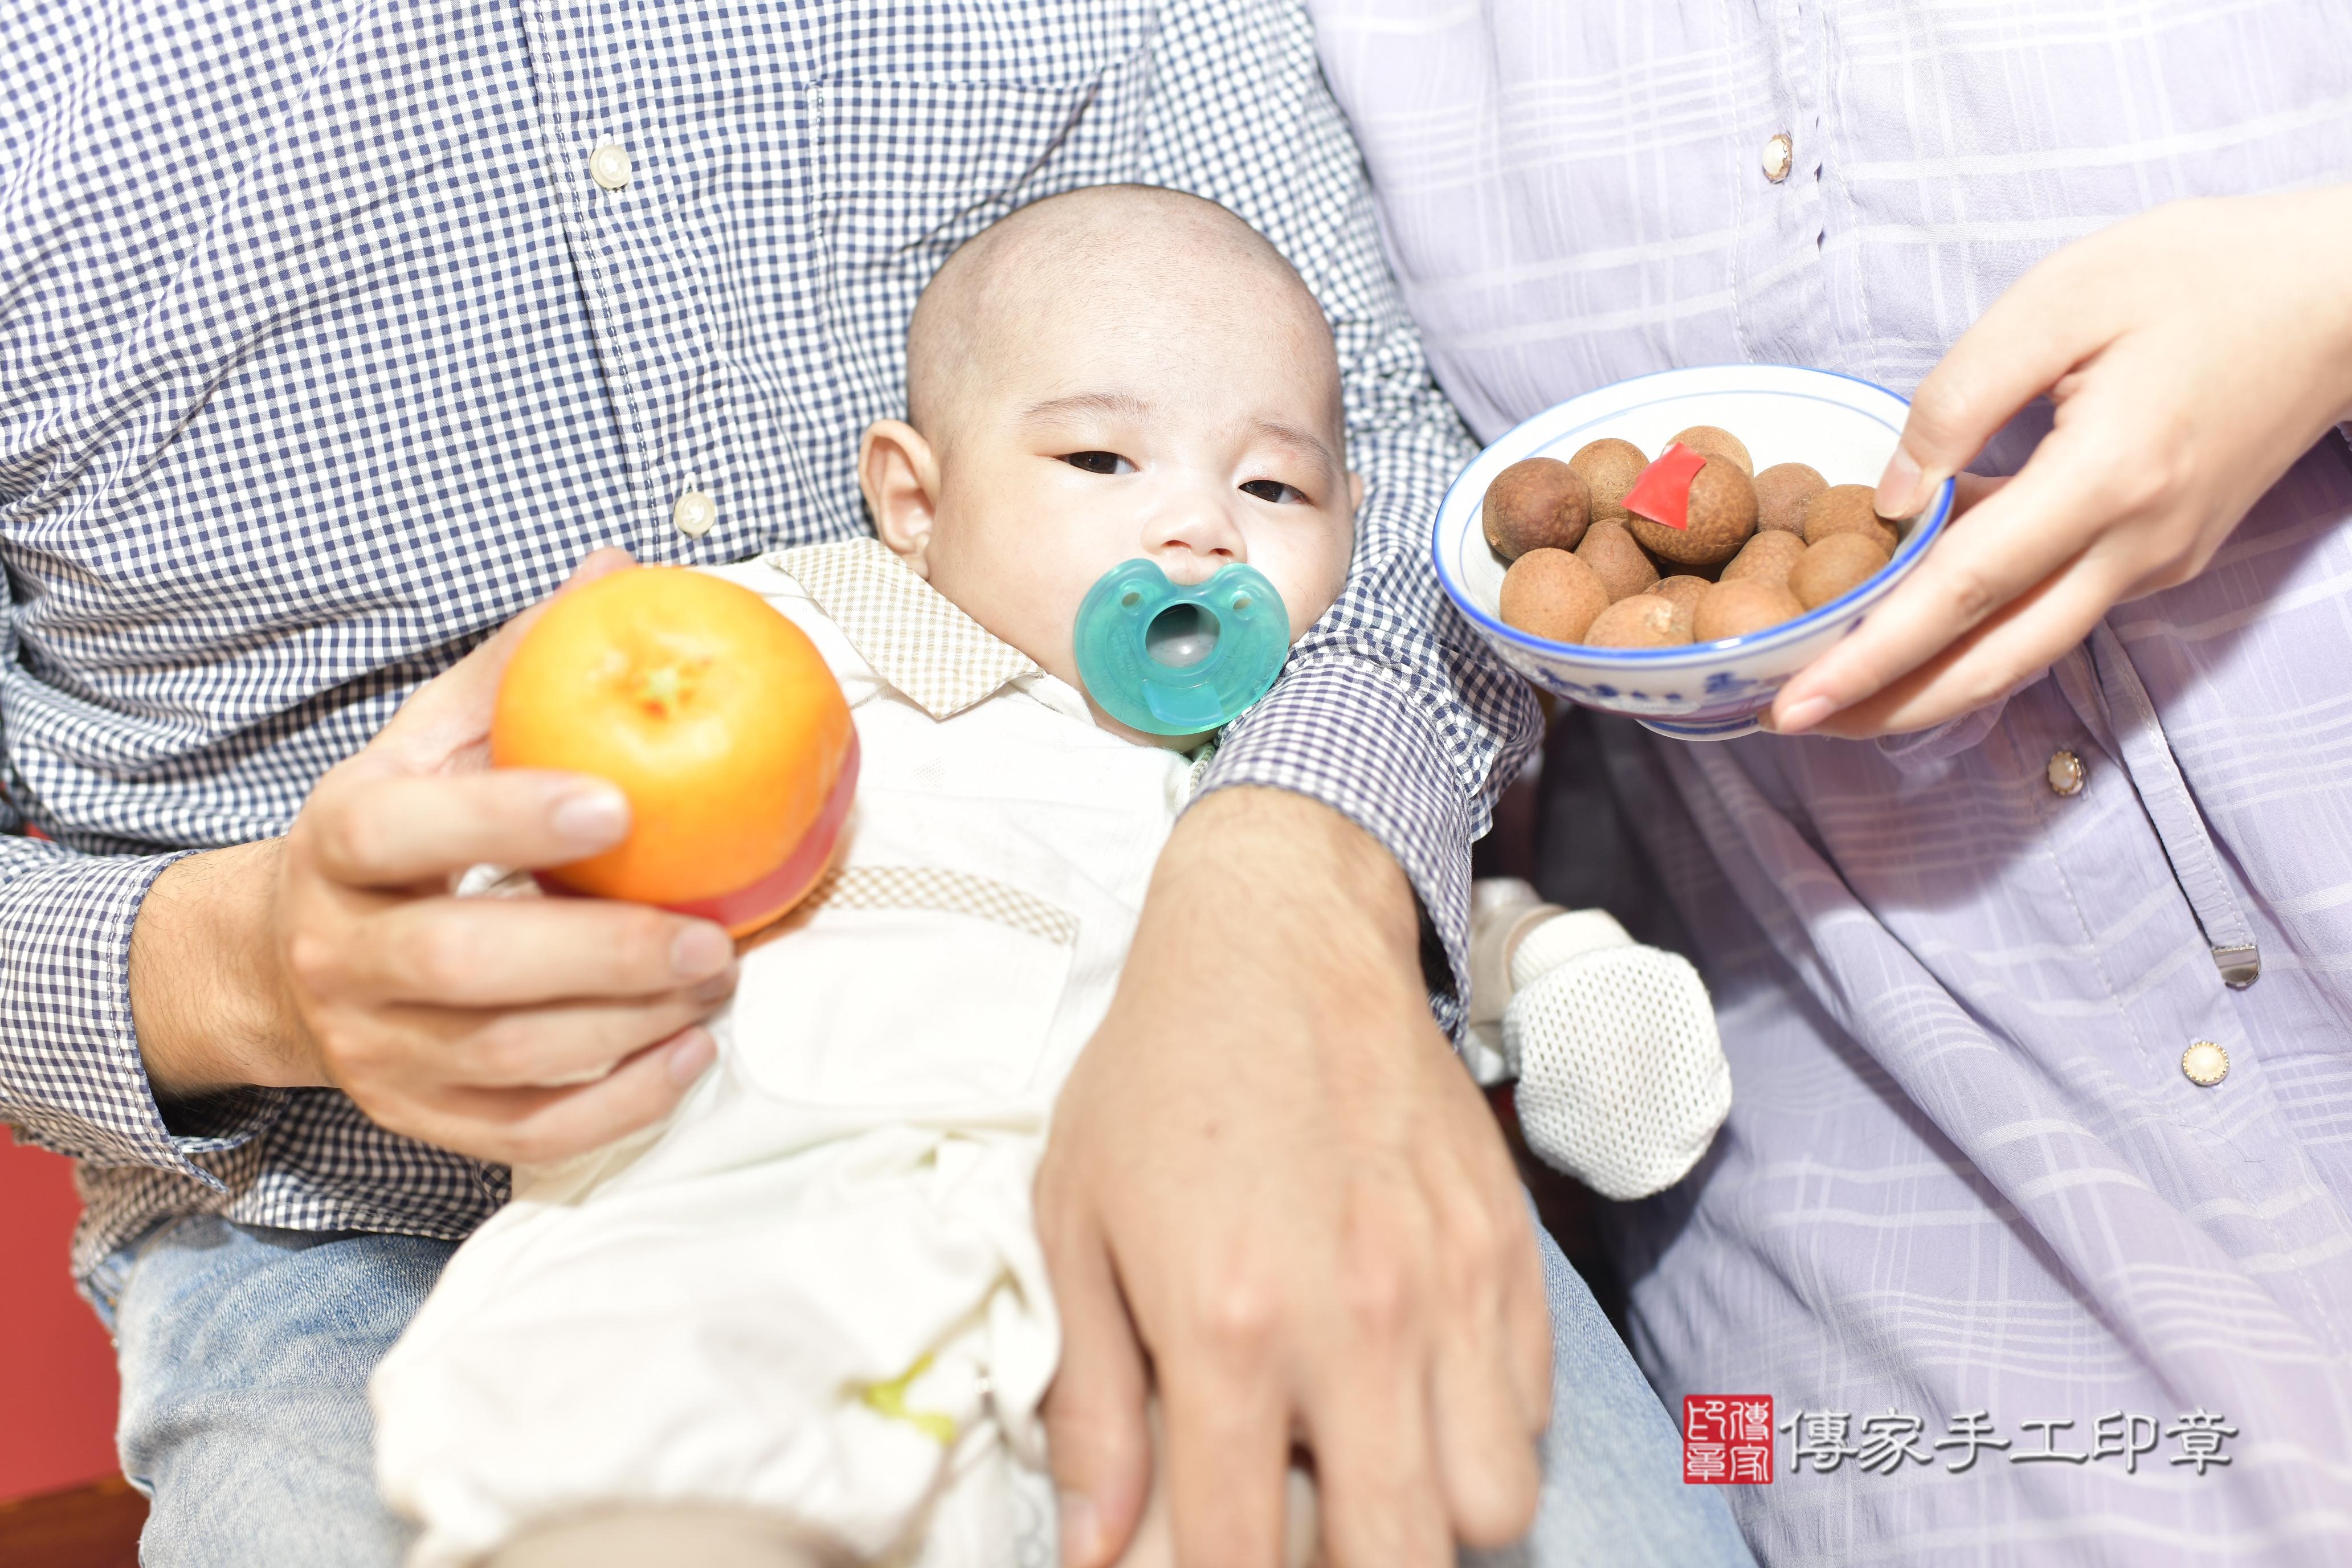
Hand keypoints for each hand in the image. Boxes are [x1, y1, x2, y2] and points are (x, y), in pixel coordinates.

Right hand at [129, 549, 735, 1163]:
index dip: (509, 819)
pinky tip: (685, 1057)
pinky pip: (524, 1132)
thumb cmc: (393, 832)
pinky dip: (617, 1107)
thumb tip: (618, 571)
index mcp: (339, 840)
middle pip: (463, 965)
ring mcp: (375, 1046)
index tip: (620, 804)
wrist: (283, 954)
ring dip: (628, 1027)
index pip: (405, 831)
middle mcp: (341, 949)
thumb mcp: (428, 741)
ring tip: (715, 983)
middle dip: (603, 955)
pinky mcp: (415, 1115)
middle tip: (710, 937)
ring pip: (505, 1056)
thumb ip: (518, 668)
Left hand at [1036, 788, 1549, 1567]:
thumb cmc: (1158, 1079)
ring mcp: (1451, 1288)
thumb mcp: (1076, 1228)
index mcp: (1228, 1326)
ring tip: (1365, 1466)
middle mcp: (1358, 1323)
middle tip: (1301, 1530)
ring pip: (1494, 1505)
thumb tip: (1093, 1550)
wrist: (1280, 937)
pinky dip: (1479, 1432)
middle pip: (1398, 1560)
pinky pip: (1531, 1412)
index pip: (1239, 1558)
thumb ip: (1090, 1405)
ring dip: (1428, 1515)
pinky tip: (1412, 1388)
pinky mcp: (1510, 1250)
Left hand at [1767, 184, 2351, 737]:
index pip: (1964, 590)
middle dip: (1889, 706)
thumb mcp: (2062, 298)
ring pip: (2025, 650)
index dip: (1874, 654)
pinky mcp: (2162, 556)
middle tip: (1789, 723)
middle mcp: (2138, 544)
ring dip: (1929, 682)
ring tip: (1833, 691)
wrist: (2344, 292)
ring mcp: (2156, 560)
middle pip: (1995, 661)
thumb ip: (1960, 398)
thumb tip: (1889, 499)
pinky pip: (2054, 608)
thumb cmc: (2203, 274)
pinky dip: (1979, 630)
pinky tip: (1909, 618)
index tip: (1796, 699)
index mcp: (2110, 477)